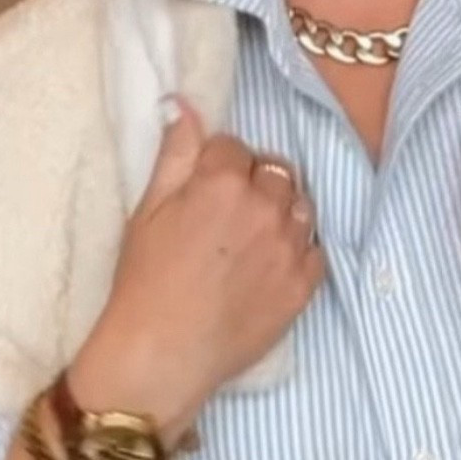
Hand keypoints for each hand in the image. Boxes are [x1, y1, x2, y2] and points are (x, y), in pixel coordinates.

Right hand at [69, 96, 324, 433]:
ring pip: (300, 205)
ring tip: (251, 239)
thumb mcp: (147, 210)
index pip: (234, 146)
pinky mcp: (304, 284)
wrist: (162, 354)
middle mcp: (265, 206)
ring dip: (281, 211)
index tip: (202, 189)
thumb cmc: (144, 283)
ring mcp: (290, 246)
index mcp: (221, 181)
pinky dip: (298, 250)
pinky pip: (316, 249)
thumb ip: (175, 153)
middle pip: (275, 170)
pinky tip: (269, 265)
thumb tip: (184, 104)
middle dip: (254, 182)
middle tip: (227, 215)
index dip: (216, 165)